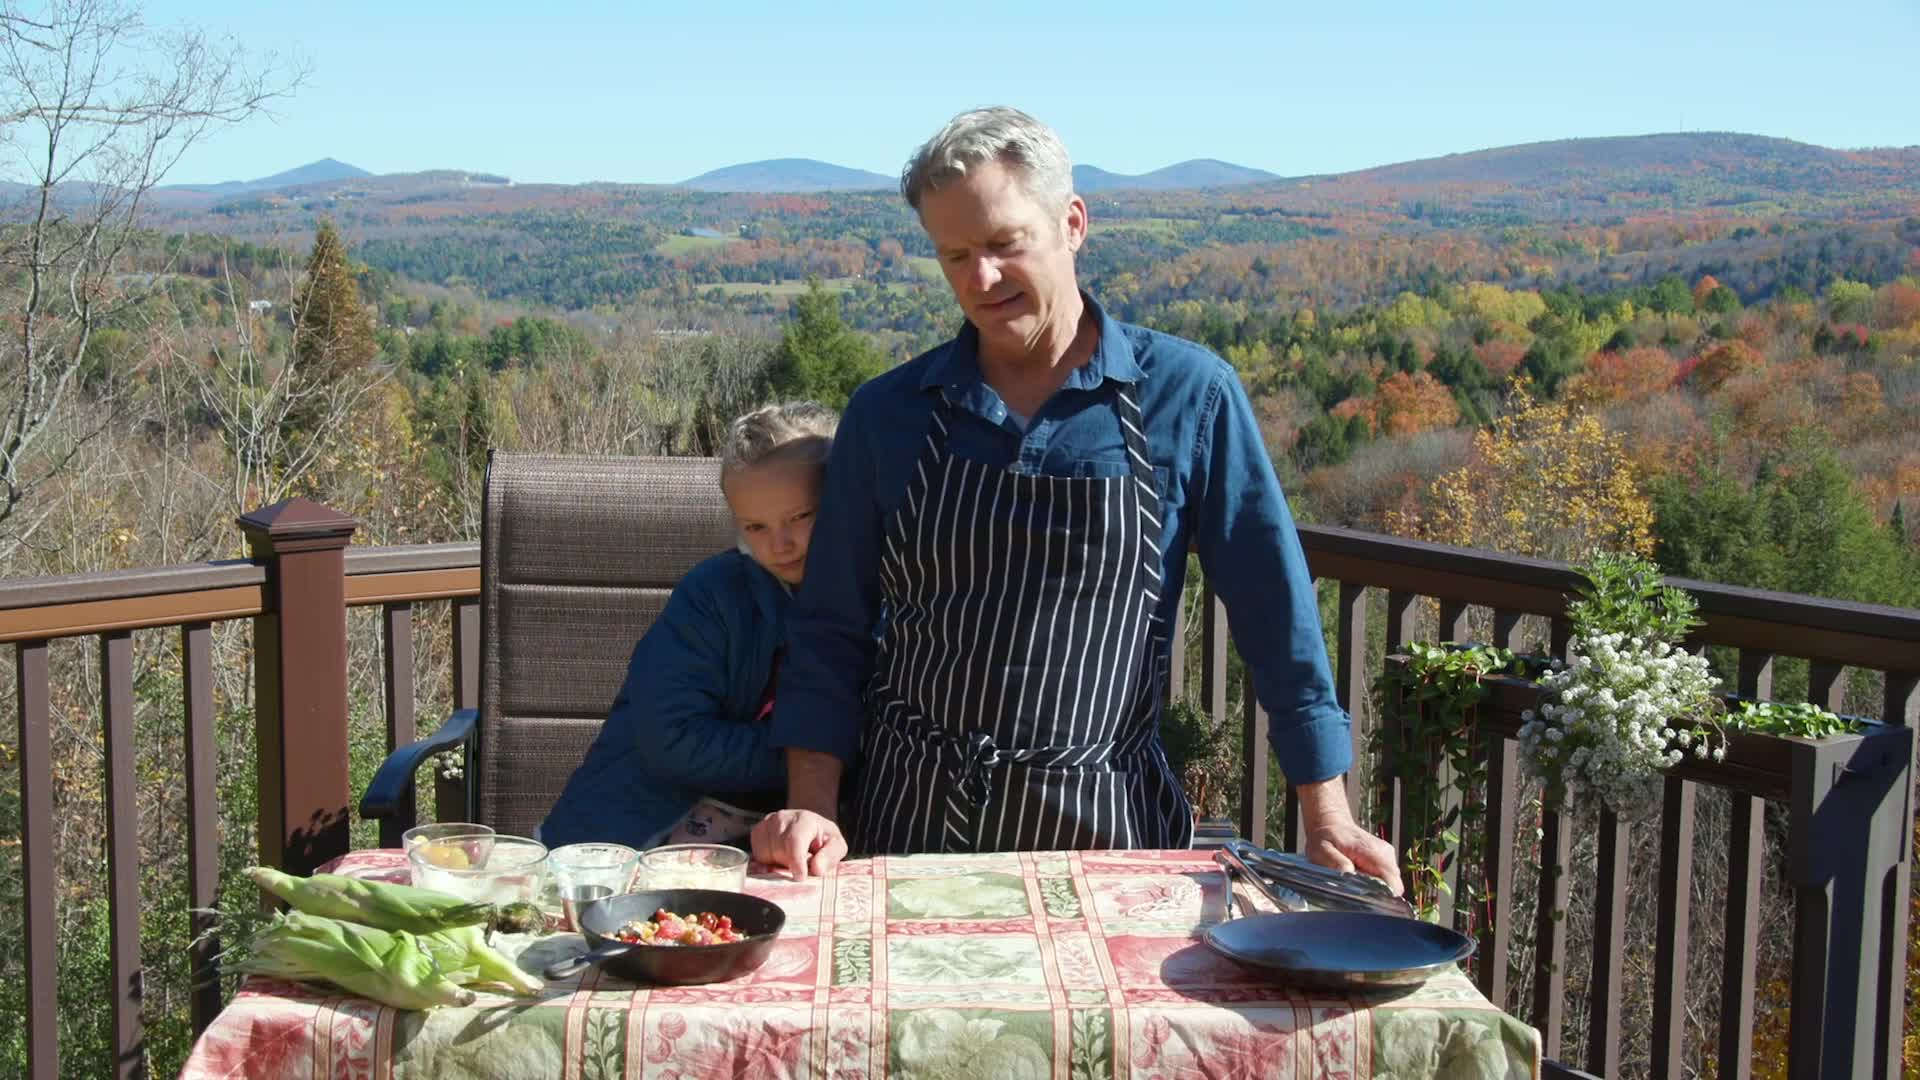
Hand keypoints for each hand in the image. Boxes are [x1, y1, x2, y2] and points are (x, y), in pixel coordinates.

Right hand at [749, 809, 846, 881]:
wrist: (807, 826)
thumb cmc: (822, 839)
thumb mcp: (836, 845)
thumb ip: (831, 856)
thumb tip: (817, 869)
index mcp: (804, 819)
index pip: (795, 841)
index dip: (796, 862)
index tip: (800, 877)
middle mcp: (782, 817)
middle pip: (779, 851)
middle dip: (789, 865)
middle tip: (800, 865)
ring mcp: (767, 823)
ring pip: (765, 855)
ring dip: (777, 864)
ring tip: (790, 860)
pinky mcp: (757, 831)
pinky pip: (756, 855)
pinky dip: (766, 862)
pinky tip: (778, 859)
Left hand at [1295, 775, 1403, 896]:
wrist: (1332, 824)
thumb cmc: (1326, 838)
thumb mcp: (1322, 850)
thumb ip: (1335, 862)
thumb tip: (1350, 874)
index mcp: (1371, 850)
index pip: (1391, 879)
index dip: (1384, 895)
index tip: (1369, 902)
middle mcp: (1384, 852)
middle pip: (1393, 884)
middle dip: (1378, 894)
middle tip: (1356, 891)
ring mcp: (1387, 855)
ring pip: (1390, 883)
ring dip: (1376, 888)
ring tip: (1356, 882)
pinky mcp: (1386, 860)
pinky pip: (1386, 878)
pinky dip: (1375, 883)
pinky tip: (1360, 877)